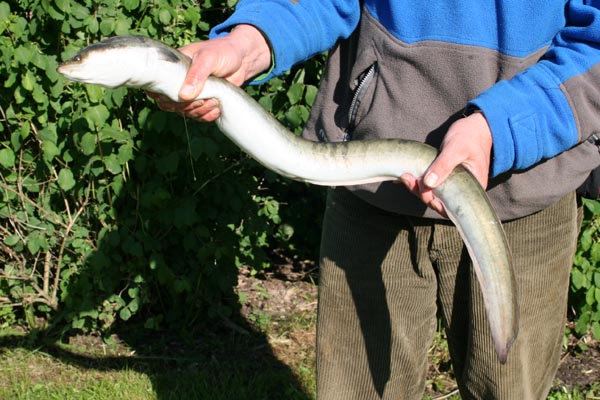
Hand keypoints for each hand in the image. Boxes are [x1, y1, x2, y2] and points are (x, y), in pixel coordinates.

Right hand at [147, 24, 271, 121]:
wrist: (243, 60)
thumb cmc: (223, 52)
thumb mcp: (209, 59)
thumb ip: (196, 75)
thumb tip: (184, 96)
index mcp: (174, 68)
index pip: (157, 85)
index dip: (161, 96)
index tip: (176, 98)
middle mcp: (180, 82)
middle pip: (171, 104)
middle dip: (186, 106)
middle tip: (204, 99)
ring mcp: (192, 94)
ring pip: (185, 112)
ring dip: (200, 111)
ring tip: (214, 100)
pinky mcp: (204, 103)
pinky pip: (199, 116)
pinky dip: (208, 116)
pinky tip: (217, 107)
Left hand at [400, 112, 492, 216]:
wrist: (475, 127)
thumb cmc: (469, 137)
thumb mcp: (456, 149)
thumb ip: (443, 166)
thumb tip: (428, 183)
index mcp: (470, 190)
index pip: (450, 207)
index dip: (433, 201)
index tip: (420, 188)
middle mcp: (462, 192)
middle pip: (438, 202)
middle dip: (421, 193)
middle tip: (406, 178)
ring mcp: (453, 185)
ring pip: (432, 193)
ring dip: (417, 187)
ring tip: (404, 175)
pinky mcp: (445, 177)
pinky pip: (431, 184)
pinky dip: (418, 181)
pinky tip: (406, 176)